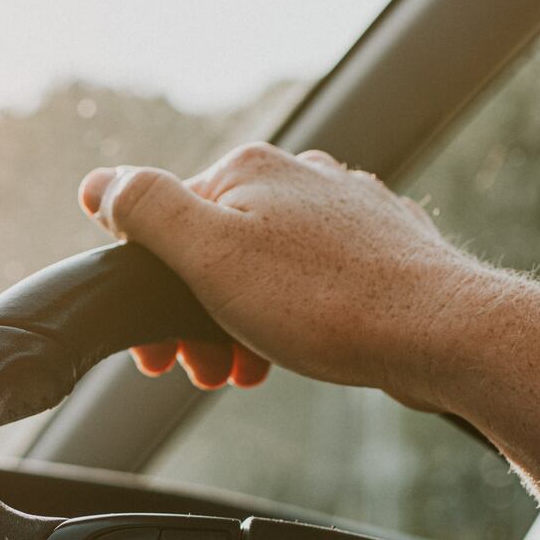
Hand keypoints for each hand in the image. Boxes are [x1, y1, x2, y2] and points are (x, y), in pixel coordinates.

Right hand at [77, 144, 484, 408]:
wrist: (440, 332)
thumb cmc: (325, 301)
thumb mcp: (210, 255)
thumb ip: (147, 211)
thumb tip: (99, 183)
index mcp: (248, 169)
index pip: (167, 219)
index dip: (151, 291)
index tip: (156, 356)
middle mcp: (299, 175)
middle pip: (219, 245)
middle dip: (198, 313)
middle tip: (203, 370)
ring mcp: (345, 208)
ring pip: (268, 265)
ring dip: (243, 322)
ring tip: (247, 370)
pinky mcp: (381, 245)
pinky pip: (314, 280)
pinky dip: (293, 318)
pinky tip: (299, 350)